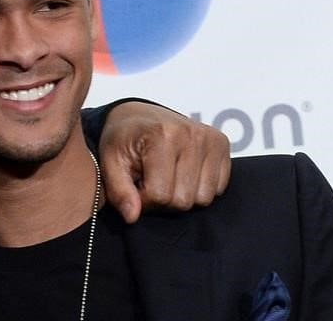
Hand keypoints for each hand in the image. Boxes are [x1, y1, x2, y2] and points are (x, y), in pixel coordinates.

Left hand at [98, 101, 229, 222]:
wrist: (138, 116)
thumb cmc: (123, 140)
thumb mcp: (110, 163)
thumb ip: (118, 192)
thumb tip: (132, 217)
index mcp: (162, 135)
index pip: (160, 195)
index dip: (144, 199)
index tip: (136, 186)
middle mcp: (191, 134)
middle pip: (184, 200)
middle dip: (163, 200)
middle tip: (151, 182)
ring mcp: (210, 139)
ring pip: (203, 199)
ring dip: (183, 195)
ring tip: (166, 177)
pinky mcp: (222, 144)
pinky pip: (218, 189)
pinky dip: (199, 187)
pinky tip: (183, 172)